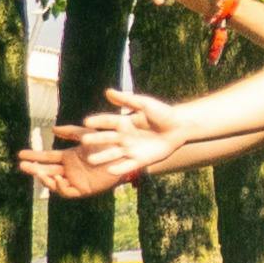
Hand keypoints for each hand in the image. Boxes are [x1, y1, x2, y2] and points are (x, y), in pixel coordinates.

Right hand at [17, 140, 132, 199]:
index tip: (20, 154)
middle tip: (22, 165)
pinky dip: (60, 186)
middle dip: (34, 168)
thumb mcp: (88, 134)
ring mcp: (75, 180)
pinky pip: (67, 191)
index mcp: (69, 157)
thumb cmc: (109, 144)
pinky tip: (58, 178)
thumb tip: (52, 129)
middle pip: (46, 170)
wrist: (125, 155)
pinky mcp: (84, 190)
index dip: (34, 156)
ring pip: (54, 183)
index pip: (47, 157)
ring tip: (39, 172)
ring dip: (45, 178)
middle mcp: (70, 170)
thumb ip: (71, 132)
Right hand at [70, 88, 185, 178]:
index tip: (86, 122)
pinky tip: (110, 170)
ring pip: (113, 154)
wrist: (180, 127)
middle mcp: (124, 136)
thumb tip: (108, 92)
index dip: (97, 122)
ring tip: (91, 160)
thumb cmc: (162, 113)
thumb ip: (127, 100)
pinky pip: (127, 165)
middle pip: (107, 138)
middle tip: (84, 142)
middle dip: (96, 140)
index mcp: (123, 122)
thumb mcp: (145, 104)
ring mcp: (130, 149)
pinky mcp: (140, 160)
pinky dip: (119, 169)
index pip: (107, 121)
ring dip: (102, 157)